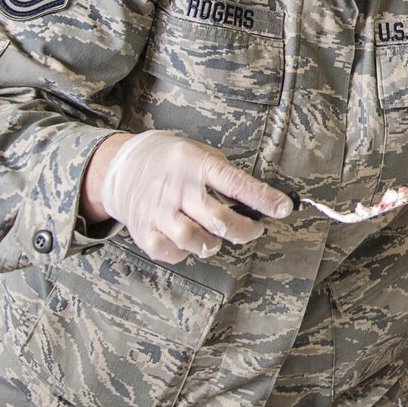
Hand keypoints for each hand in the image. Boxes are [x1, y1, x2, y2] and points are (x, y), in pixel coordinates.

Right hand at [82, 130, 292, 264]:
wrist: (123, 166)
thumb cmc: (172, 162)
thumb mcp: (200, 154)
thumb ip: (225, 176)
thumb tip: (259, 201)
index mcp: (195, 164)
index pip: (234, 182)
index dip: (262, 198)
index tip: (284, 208)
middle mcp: (177, 189)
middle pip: (218, 219)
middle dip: (245, 230)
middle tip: (255, 229)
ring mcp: (158, 212)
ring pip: (195, 240)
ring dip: (213, 243)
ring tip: (216, 234)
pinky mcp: (144, 232)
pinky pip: (172, 252)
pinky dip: (186, 252)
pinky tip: (189, 239)